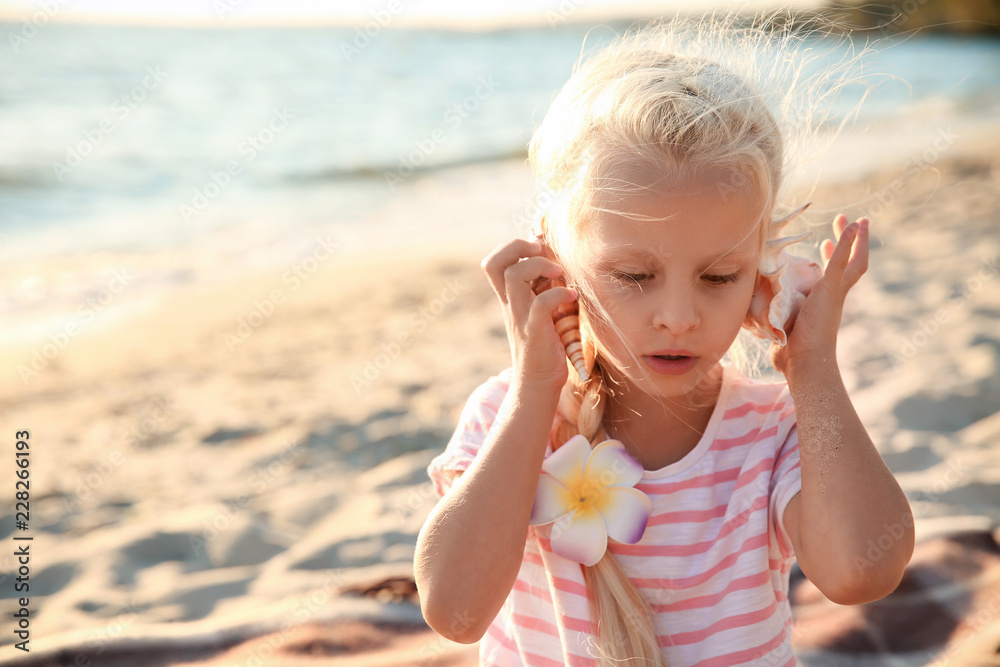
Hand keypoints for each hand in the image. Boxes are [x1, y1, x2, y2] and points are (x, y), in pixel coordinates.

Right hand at [481, 238, 577, 389]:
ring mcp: (520, 316)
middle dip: (519, 247)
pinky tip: (573, 295)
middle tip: (543, 254)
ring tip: (561, 275)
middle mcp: (510, 304)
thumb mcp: (539, 308)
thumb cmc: (546, 341)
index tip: (539, 250)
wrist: (538, 381)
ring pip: (515, 276)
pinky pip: (541, 304)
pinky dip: (559, 294)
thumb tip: (551, 255)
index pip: (493, 262)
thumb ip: (540, 285)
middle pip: (495, 263)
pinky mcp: (536, 331)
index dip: (513, 247)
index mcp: (509, 297)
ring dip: (541, 267)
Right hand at [771, 214, 868, 374]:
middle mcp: (830, 295)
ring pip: (824, 277)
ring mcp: (814, 305)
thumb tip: (854, 226)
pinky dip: (800, 278)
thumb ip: (838, 256)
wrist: (801, 361)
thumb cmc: (816, 325)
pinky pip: (802, 290)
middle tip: (840, 221)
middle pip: (842, 265)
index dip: (860, 240)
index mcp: (838, 288)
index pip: (856, 259)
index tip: (859, 220)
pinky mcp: (797, 314)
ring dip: (825, 260)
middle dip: (843, 243)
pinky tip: (792, 275)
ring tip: (822, 245)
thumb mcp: (829, 286)